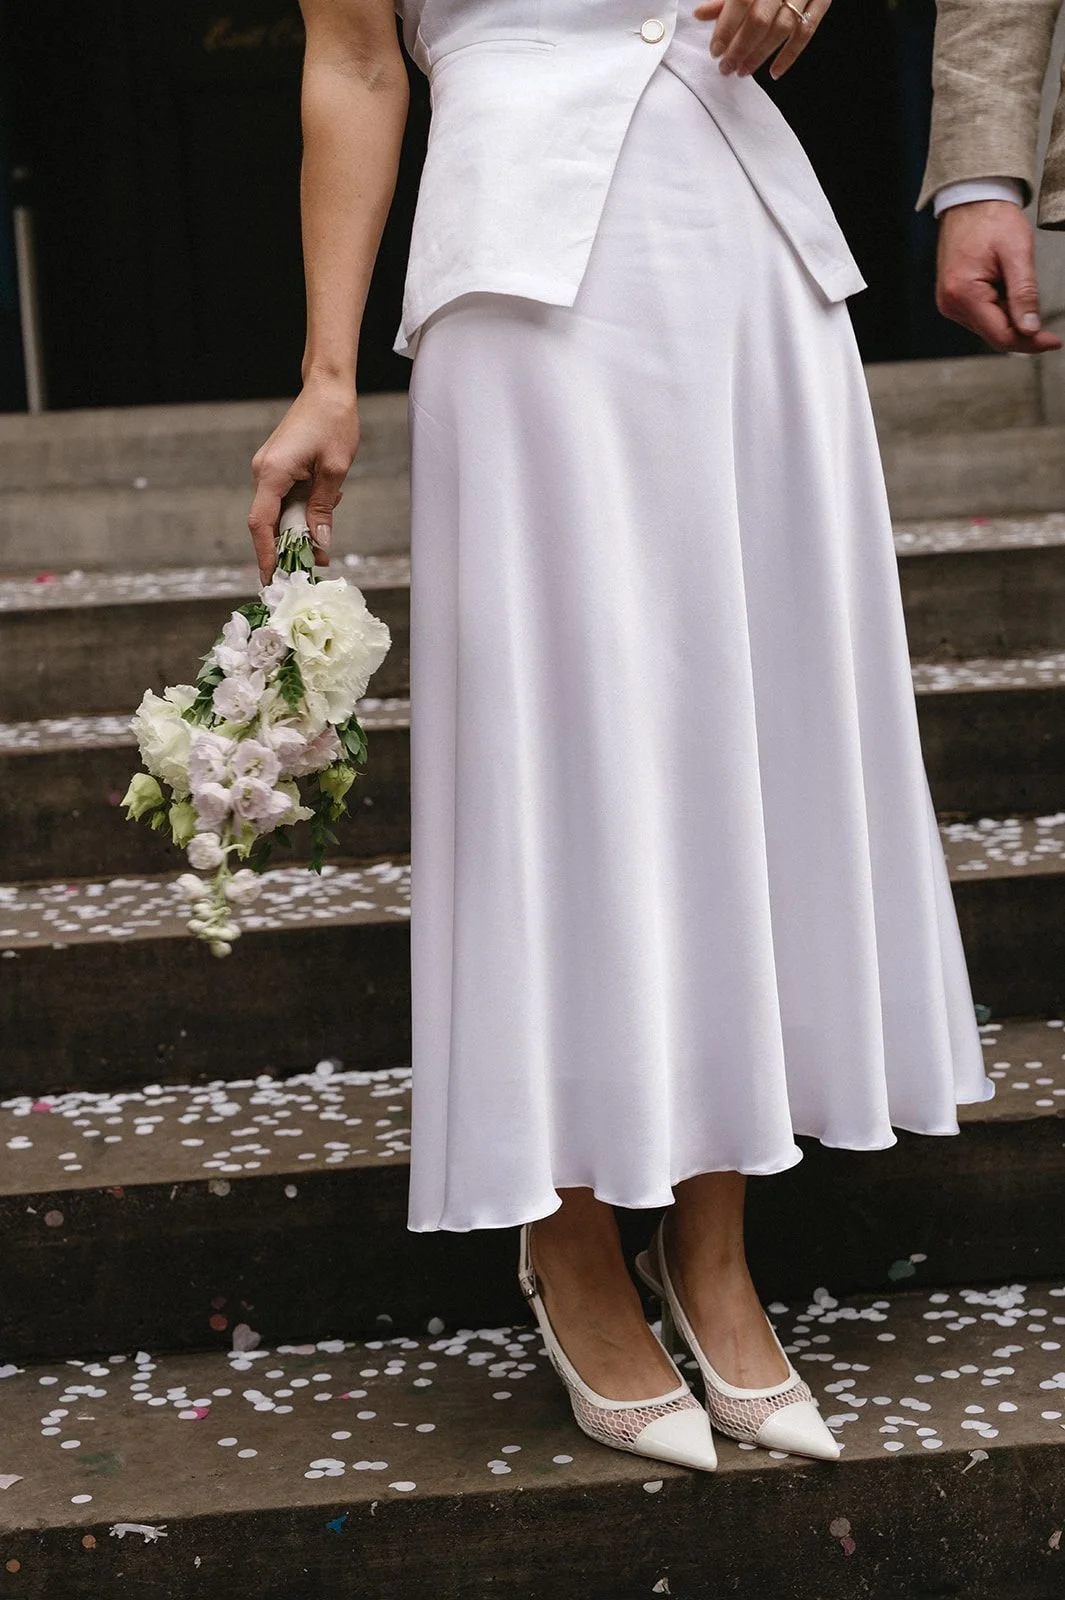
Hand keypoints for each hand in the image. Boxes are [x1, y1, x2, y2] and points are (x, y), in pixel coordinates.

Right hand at [248, 374, 359, 583]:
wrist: (328, 388)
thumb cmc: (333, 422)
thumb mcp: (334, 470)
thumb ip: (322, 509)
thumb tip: (319, 544)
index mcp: (272, 473)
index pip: (261, 524)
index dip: (265, 554)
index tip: (271, 579)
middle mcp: (263, 472)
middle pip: (268, 523)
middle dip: (288, 548)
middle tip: (311, 567)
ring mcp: (269, 469)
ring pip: (279, 512)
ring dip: (299, 528)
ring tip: (323, 541)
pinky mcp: (278, 467)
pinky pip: (285, 498)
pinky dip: (301, 510)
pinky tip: (324, 506)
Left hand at [693, 0, 829, 79]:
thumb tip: (700, 14)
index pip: (740, 2)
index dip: (725, 28)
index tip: (715, 51)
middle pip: (760, 19)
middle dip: (741, 48)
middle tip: (727, 68)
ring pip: (783, 28)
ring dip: (761, 54)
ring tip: (743, 70)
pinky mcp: (822, 0)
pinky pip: (806, 31)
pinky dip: (790, 55)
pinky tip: (774, 72)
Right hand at [937, 201, 1062, 354]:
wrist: (970, 200)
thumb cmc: (992, 219)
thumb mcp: (1017, 253)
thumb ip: (1024, 293)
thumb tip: (1031, 329)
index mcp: (963, 294)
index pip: (1001, 335)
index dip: (1030, 342)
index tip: (1054, 342)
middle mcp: (951, 304)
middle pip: (994, 335)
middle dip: (1023, 333)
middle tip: (1050, 331)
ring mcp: (950, 303)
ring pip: (989, 328)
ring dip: (1012, 320)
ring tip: (1021, 290)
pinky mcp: (953, 299)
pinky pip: (982, 316)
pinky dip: (1001, 312)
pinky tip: (1009, 292)